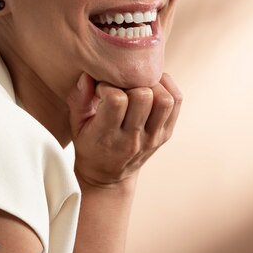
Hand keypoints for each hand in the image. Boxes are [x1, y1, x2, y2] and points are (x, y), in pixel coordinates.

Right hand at [67, 73, 181, 186]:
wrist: (108, 177)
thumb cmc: (89, 145)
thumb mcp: (76, 125)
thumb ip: (79, 99)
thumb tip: (87, 75)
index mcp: (107, 136)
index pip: (116, 100)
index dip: (108, 86)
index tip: (102, 88)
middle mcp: (133, 138)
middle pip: (143, 97)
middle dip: (131, 83)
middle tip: (122, 86)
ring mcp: (153, 138)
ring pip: (164, 100)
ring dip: (152, 85)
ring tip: (138, 85)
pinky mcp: (166, 134)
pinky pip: (176, 102)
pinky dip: (167, 87)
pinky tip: (152, 86)